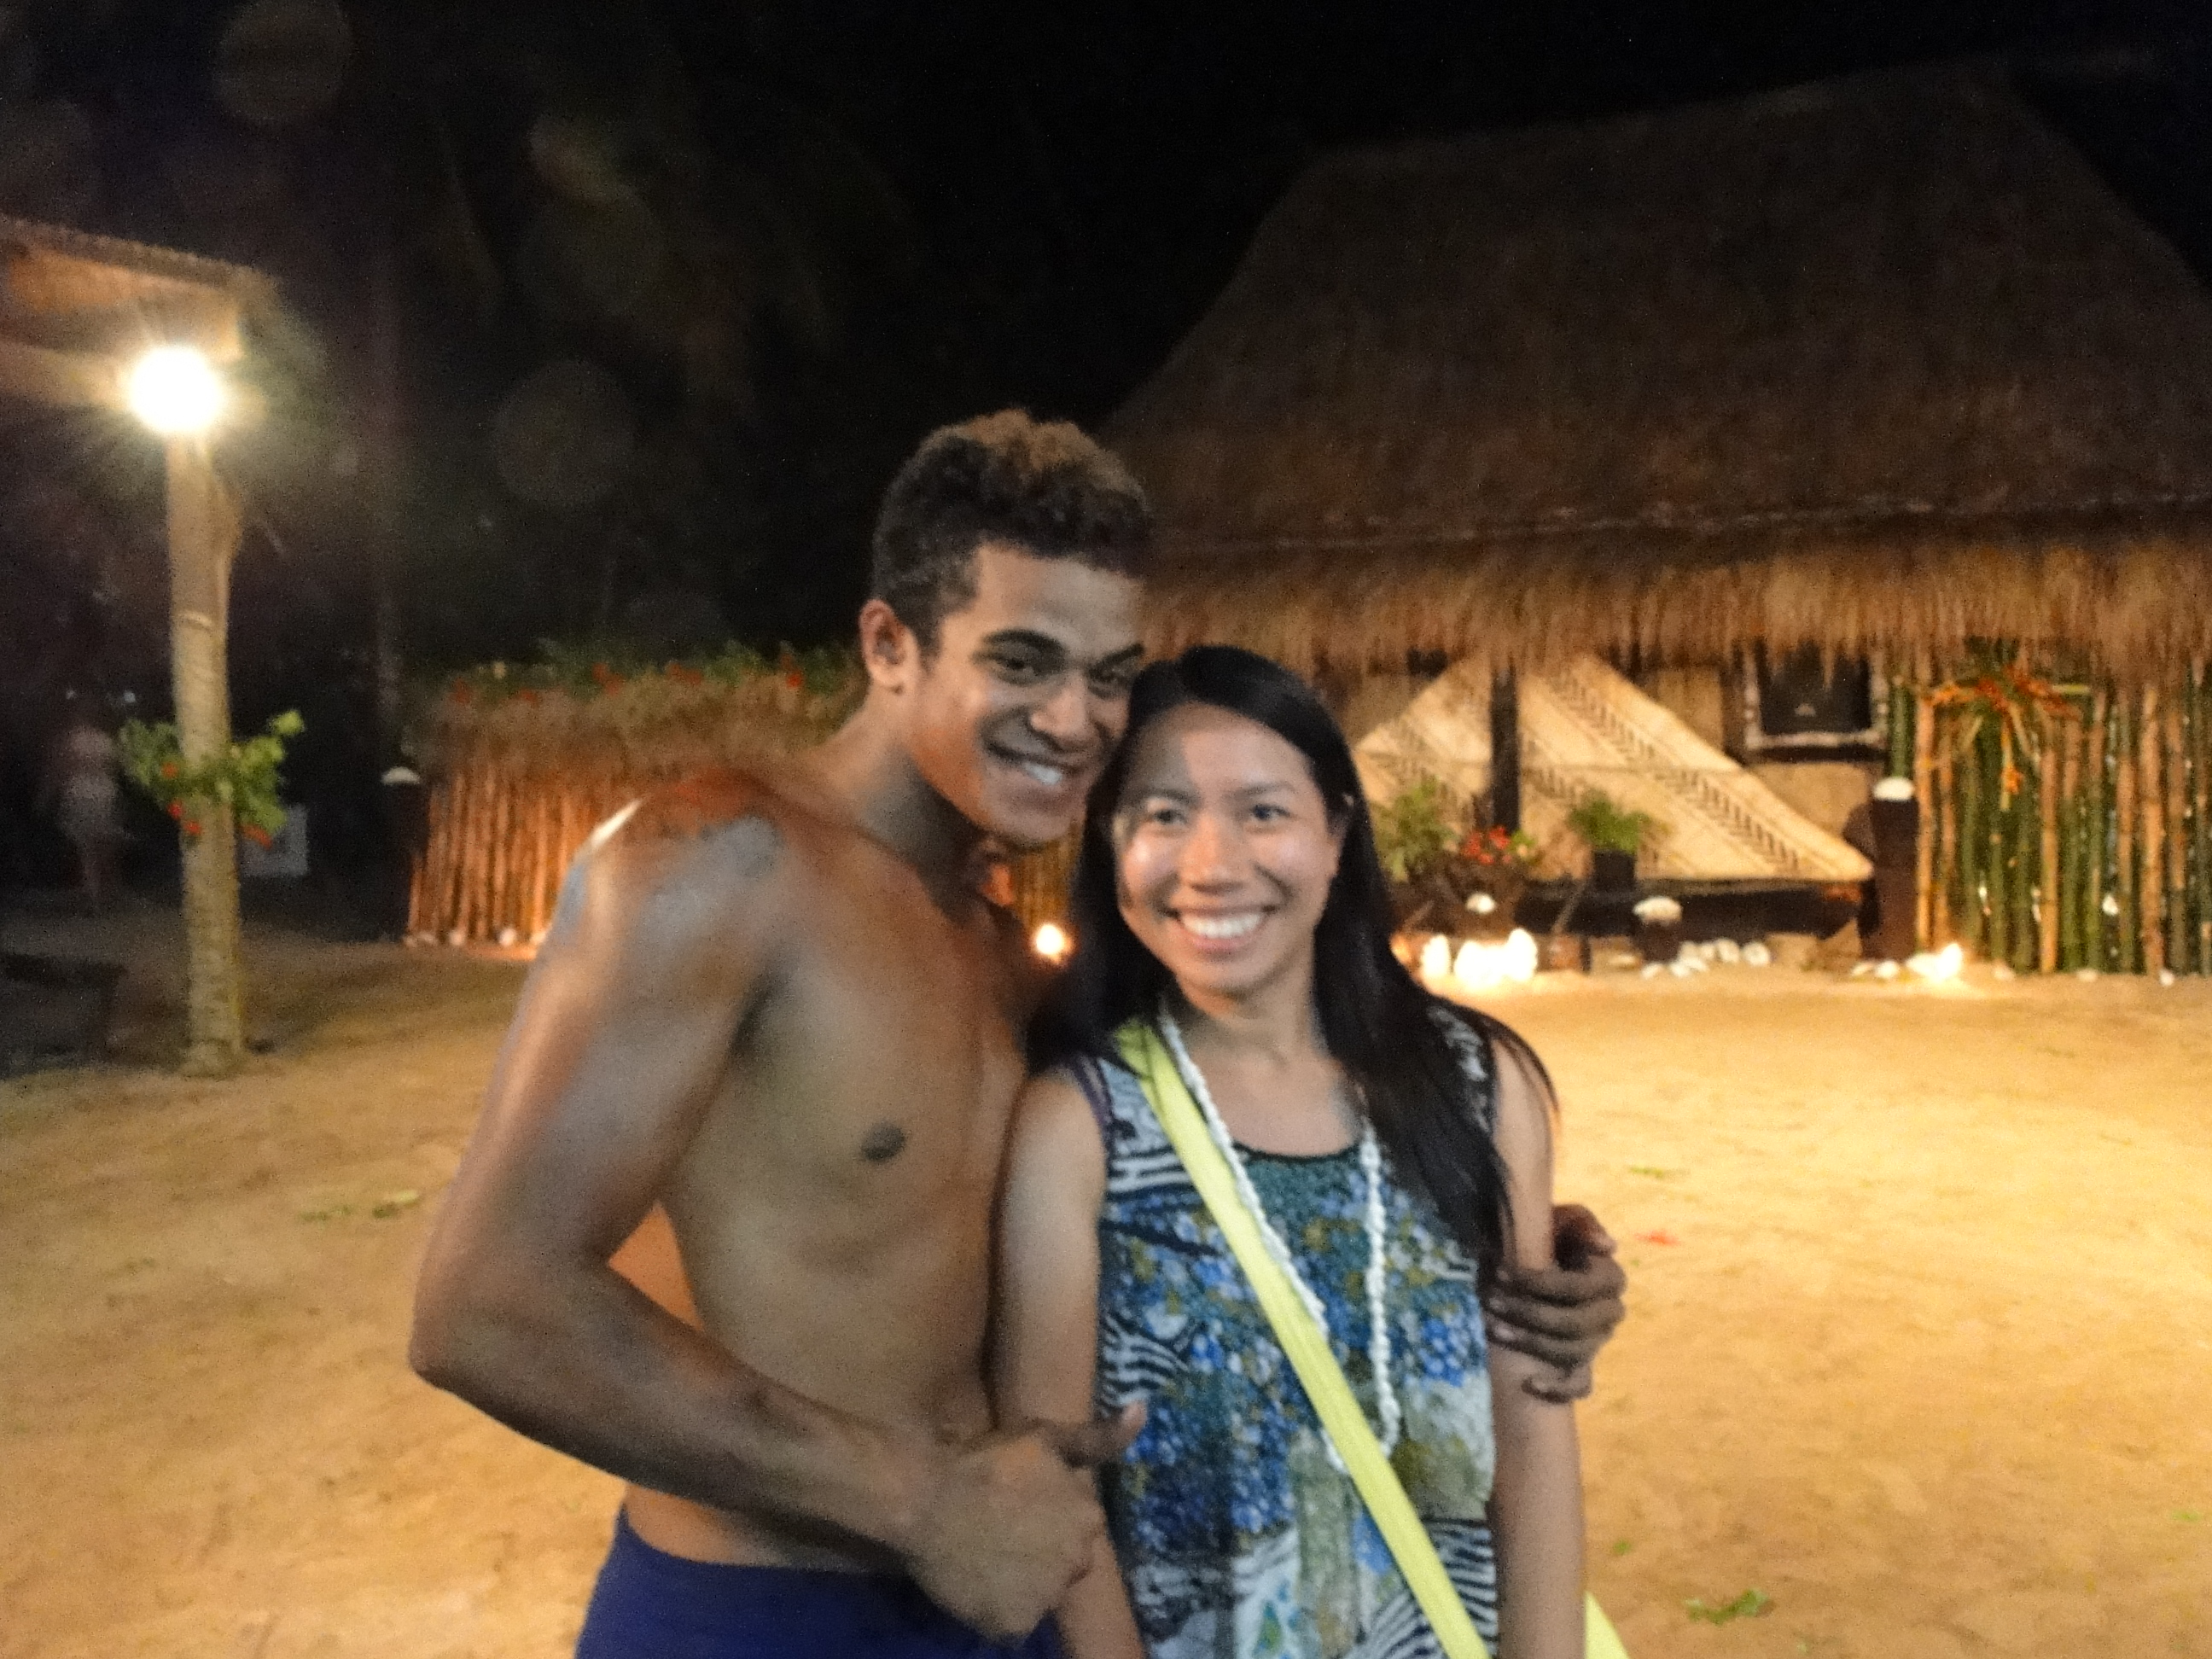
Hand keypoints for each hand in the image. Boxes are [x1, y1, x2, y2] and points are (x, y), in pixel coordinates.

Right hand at [900, 1404, 1144, 1641]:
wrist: (925, 1500)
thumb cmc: (985, 1462)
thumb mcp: (1046, 1437)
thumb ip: (1099, 1436)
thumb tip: (1144, 1411)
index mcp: (1090, 1518)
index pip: (1080, 1525)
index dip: (1050, 1514)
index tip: (1019, 1502)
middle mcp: (1078, 1563)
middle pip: (1065, 1561)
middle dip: (1043, 1549)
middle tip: (1001, 1528)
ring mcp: (1045, 1599)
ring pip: (1040, 1593)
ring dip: (1022, 1580)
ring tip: (985, 1554)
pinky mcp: (1013, 1627)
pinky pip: (1012, 1621)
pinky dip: (997, 1607)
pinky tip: (977, 1581)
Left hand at [1484, 1203, 1625, 1401]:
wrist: (1546, 1256)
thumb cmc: (1554, 1234)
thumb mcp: (1565, 1220)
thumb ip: (1583, 1224)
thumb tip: (1607, 1246)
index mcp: (1610, 1278)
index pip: (1576, 1288)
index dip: (1537, 1283)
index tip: (1499, 1273)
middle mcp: (1610, 1313)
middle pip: (1573, 1324)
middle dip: (1527, 1314)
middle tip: (1489, 1302)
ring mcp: (1598, 1340)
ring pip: (1572, 1353)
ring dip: (1531, 1344)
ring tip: (1493, 1329)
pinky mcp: (1584, 1362)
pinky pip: (1580, 1385)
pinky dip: (1558, 1389)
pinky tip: (1529, 1383)